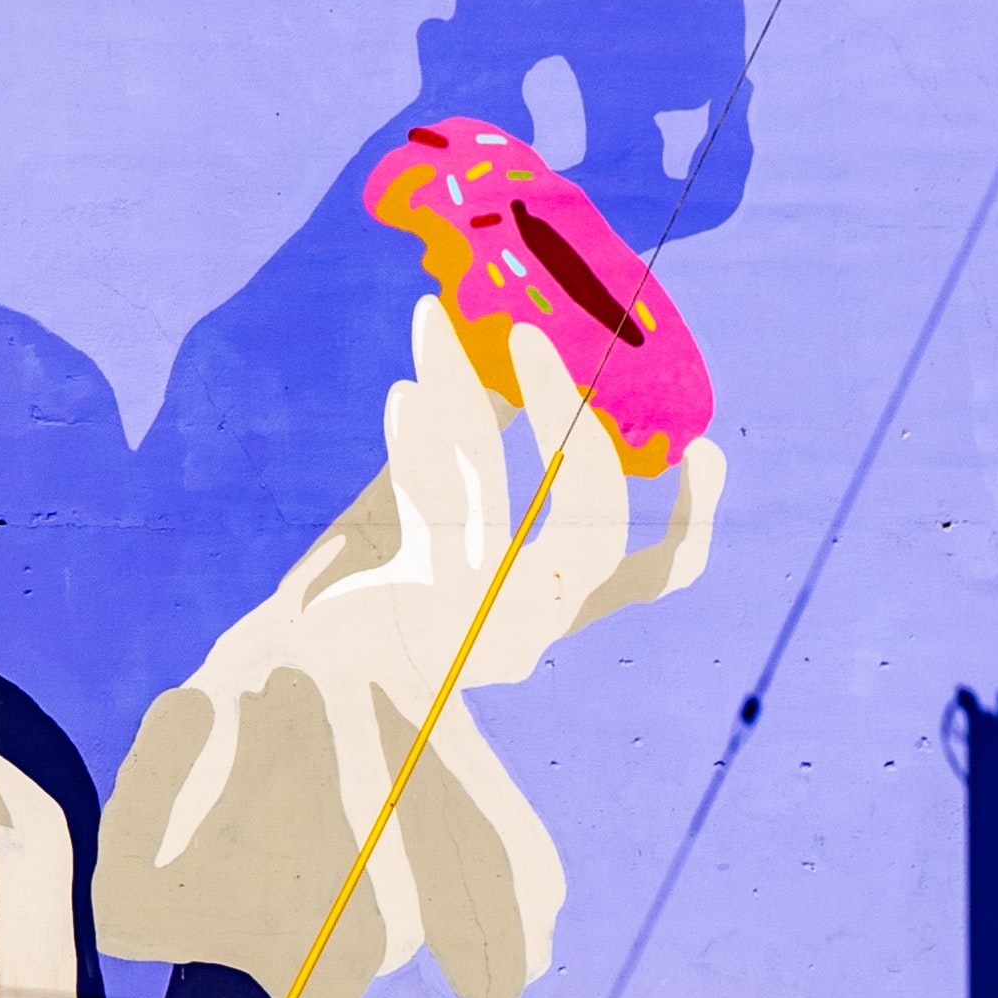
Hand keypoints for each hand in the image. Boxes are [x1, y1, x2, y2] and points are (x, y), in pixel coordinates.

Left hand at [360, 293, 725, 696]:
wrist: (294, 671)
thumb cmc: (370, 591)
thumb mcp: (434, 516)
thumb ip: (478, 454)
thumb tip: (505, 366)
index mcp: (551, 605)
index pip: (653, 579)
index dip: (691, 521)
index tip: (704, 450)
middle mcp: (533, 623)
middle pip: (594, 524)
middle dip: (565, 417)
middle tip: (529, 337)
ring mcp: (485, 624)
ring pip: (492, 496)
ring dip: (460, 398)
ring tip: (433, 325)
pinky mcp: (428, 615)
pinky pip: (433, 509)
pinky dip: (423, 444)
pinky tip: (406, 394)